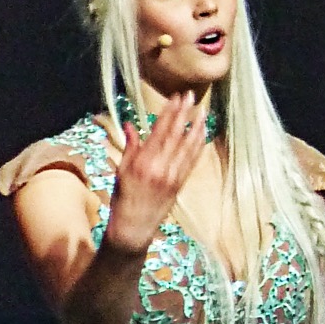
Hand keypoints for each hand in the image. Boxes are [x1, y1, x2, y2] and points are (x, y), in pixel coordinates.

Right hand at [106, 92, 213, 255]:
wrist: (134, 227)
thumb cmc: (123, 198)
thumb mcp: (121, 170)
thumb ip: (130, 146)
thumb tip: (131, 124)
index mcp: (143, 162)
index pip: (159, 131)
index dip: (169, 113)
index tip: (176, 97)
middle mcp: (160, 167)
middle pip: (175, 135)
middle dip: (184, 114)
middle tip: (191, 96)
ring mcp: (172, 176)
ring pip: (187, 147)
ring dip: (196, 127)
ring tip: (203, 111)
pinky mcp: (180, 184)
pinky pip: (191, 160)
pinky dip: (198, 146)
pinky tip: (203, 134)